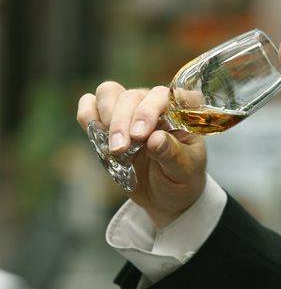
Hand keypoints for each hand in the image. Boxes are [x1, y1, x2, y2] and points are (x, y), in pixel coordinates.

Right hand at [76, 81, 206, 227]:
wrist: (165, 195)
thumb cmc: (182, 178)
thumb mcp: (184, 171)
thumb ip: (172, 154)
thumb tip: (156, 139)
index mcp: (180, 111)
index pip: (165, 95)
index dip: (150, 109)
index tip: (141, 135)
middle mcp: (154, 103)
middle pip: (132, 96)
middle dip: (122, 121)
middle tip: (121, 148)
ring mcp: (130, 110)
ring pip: (109, 93)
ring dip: (106, 117)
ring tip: (113, 146)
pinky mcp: (108, 122)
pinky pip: (90, 104)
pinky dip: (87, 115)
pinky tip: (95, 134)